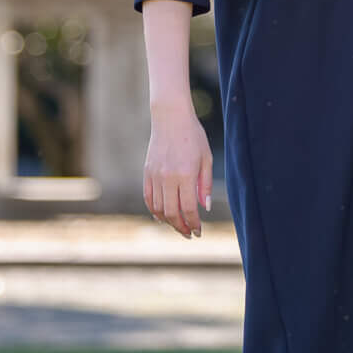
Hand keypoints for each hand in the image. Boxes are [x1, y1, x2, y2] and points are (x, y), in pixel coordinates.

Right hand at [143, 100, 214, 238]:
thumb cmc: (193, 137)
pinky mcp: (146, 173)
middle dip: (181, 227)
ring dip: (168, 221)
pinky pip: (148, 197)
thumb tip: (204, 208)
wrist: (170, 118)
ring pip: (158, 208)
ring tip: (178, 226)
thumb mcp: (206, 159)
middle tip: (189, 234)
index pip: (188, 208)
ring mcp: (154, 176)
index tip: (198, 232)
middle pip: (171, 212)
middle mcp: (167, 178)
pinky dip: (154, 210)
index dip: (193, 223)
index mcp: (185, 174)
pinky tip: (162, 217)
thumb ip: (205, 185)